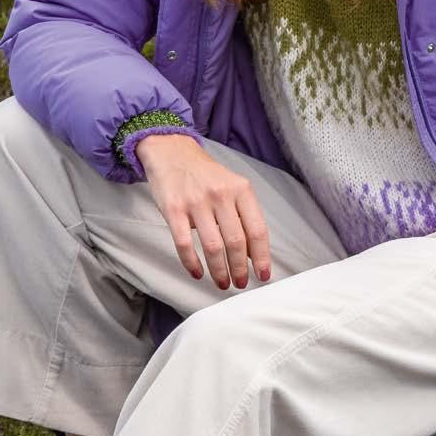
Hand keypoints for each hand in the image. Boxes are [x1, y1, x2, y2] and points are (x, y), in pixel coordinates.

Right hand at [135, 133, 272, 289]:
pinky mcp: (174, 209)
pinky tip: (198, 273)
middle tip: (240, 283)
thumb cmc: (205, 173)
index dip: (262, 256)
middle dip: (240, 269)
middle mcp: (221, 194)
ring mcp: (197, 202)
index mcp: (241, 189)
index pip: (257, 229)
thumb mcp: (231, 185)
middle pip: (237, 241)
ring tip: (222, 283)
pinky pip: (185, 244)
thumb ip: (243, 213)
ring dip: (219, 271)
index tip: (263, 275)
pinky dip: (192, 263)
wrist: (171, 151)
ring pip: (213, 246)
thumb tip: (254, 251)